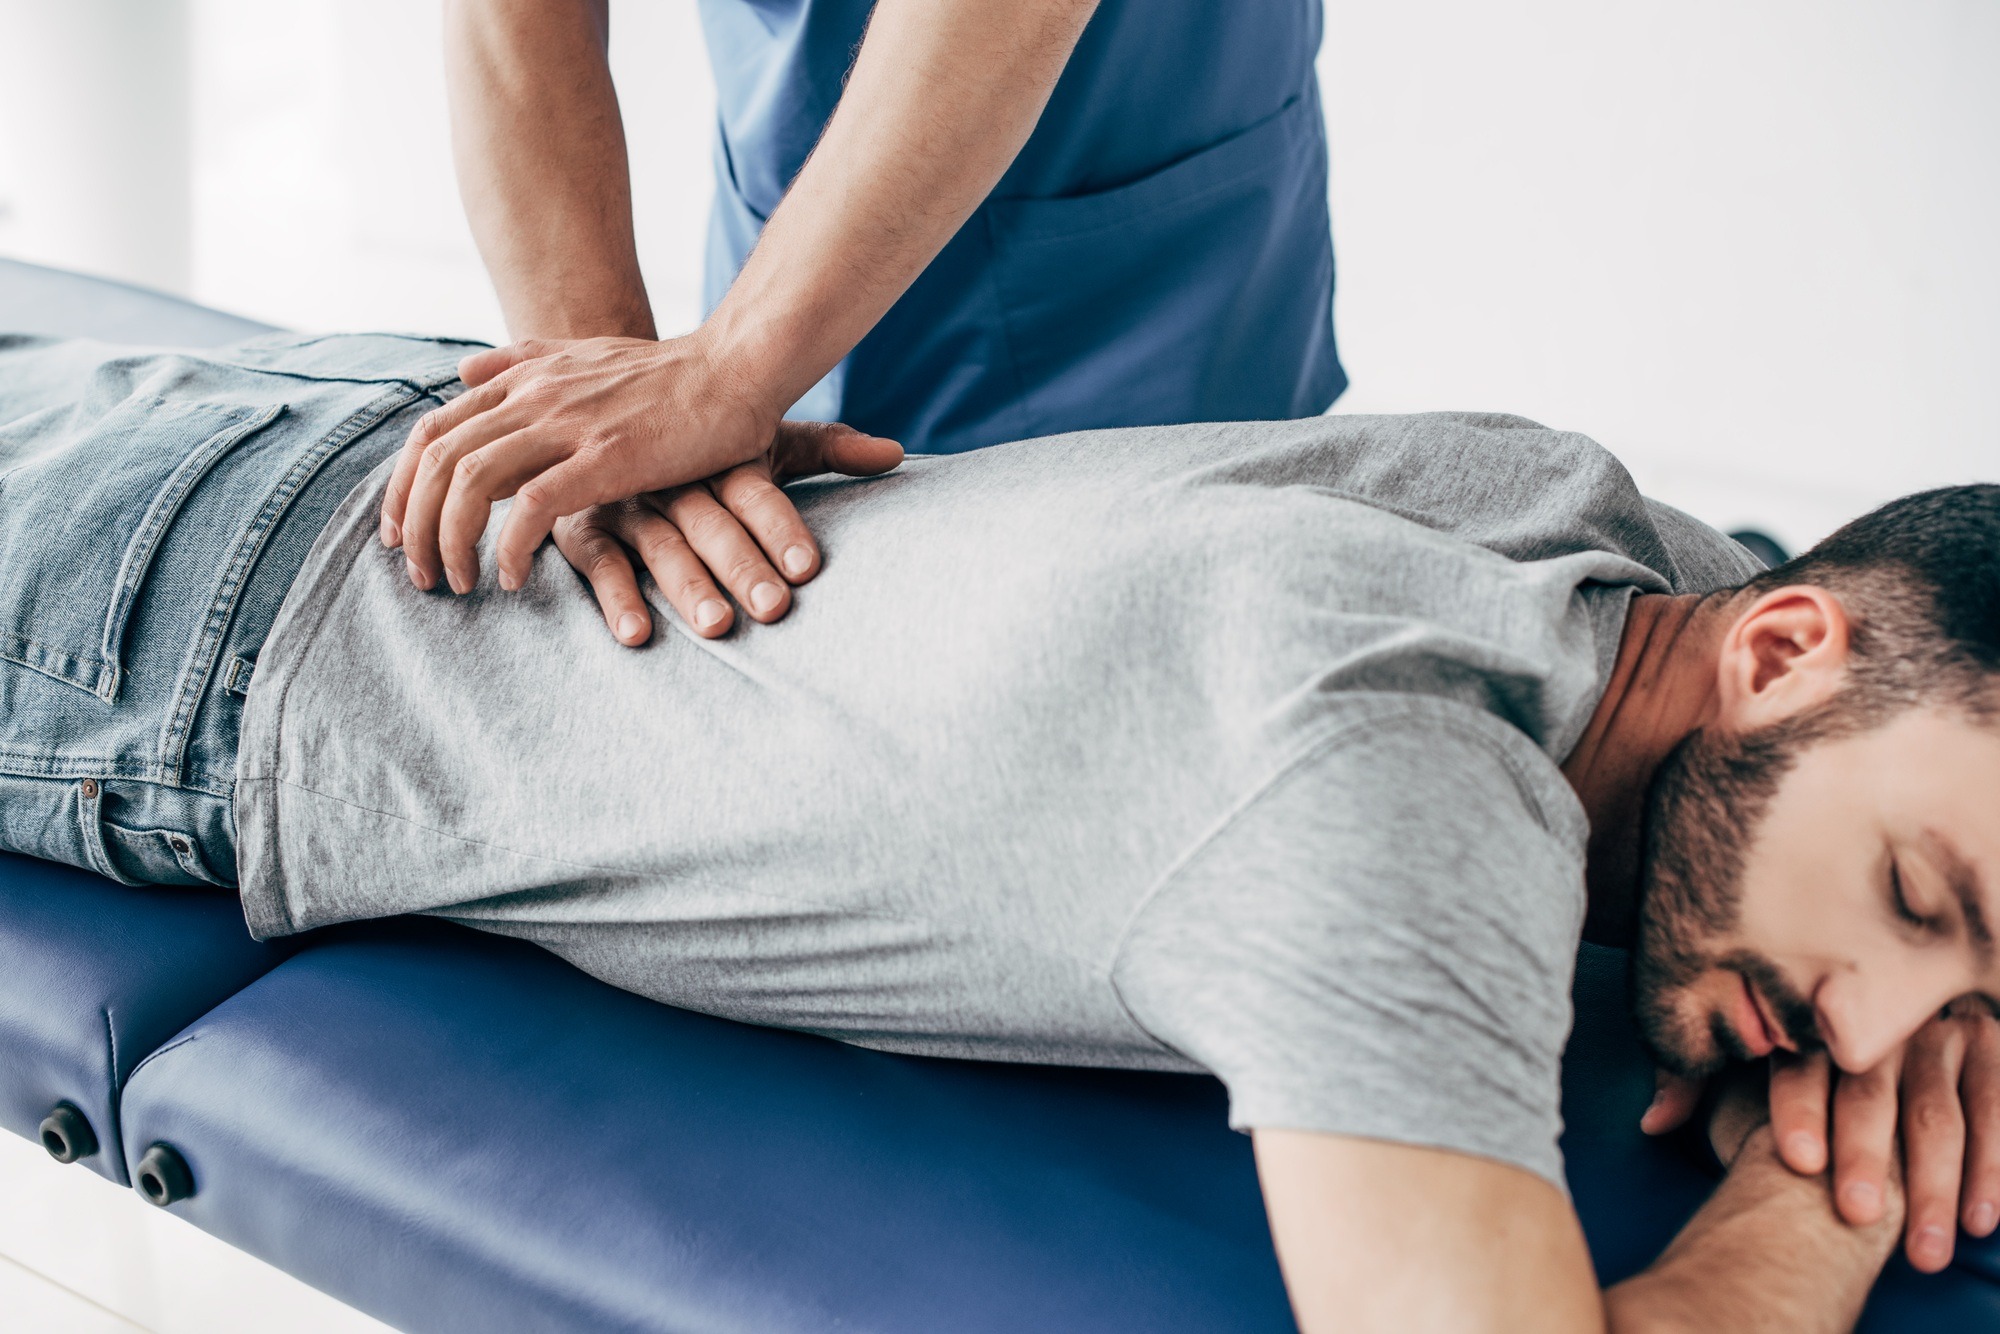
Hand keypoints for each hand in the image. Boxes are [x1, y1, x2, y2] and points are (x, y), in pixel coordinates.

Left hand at [379, 334, 781, 595]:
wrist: (736, 367)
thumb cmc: (670, 373)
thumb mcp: (582, 353)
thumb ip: (520, 361)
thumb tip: (461, 372)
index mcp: (524, 378)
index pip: (432, 432)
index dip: (402, 486)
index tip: (400, 533)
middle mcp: (533, 397)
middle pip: (437, 462)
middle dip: (414, 525)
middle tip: (420, 574)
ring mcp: (568, 425)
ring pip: (470, 484)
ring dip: (451, 542)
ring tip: (458, 584)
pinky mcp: (606, 457)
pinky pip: (531, 507)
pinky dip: (510, 548)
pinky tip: (513, 578)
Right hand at [552, 420, 901, 643]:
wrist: (599, 408)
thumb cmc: (700, 441)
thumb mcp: (761, 440)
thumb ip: (828, 449)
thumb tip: (897, 453)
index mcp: (717, 455)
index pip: (754, 490)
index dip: (780, 526)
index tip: (807, 566)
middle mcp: (672, 475)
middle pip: (711, 522)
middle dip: (742, 565)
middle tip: (773, 609)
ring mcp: (626, 501)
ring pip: (661, 546)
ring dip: (687, 586)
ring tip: (717, 625)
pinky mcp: (583, 528)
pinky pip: (599, 563)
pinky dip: (615, 597)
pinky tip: (636, 633)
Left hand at [1644, 997, 1999, 1271]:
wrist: (1883, 990)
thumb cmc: (1797, 1039)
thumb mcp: (1745, 1048)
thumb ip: (1696, 1078)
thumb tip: (1652, 1122)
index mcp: (1813, 1013)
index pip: (1800, 1059)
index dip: (1798, 1107)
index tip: (1796, 1160)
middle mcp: (1877, 1018)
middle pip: (1872, 1090)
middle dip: (1868, 1155)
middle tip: (1857, 1215)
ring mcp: (1939, 1031)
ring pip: (1940, 1110)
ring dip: (1936, 1182)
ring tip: (1923, 1250)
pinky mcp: (1990, 1047)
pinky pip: (1996, 1106)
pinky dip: (1992, 1167)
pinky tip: (1980, 1220)